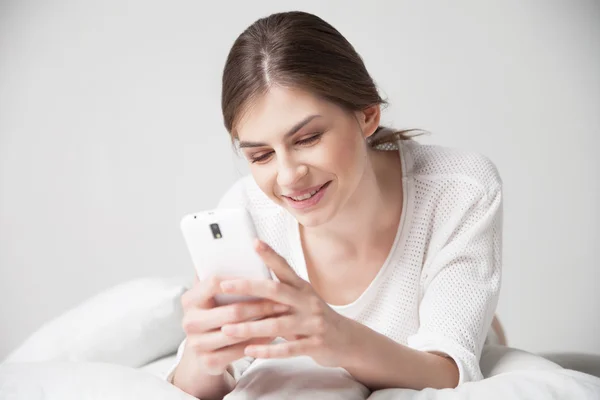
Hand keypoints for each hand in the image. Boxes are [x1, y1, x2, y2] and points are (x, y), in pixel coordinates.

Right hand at [180, 274, 289, 374]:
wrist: (202, 352)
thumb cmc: (213, 315)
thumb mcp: (211, 296)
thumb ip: (220, 276)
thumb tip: (234, 249)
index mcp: (189, 299)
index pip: (215, 282)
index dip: (240, 280)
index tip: (261, 277)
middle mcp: (189, 321)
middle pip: (232, 311)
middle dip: (260, 305)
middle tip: (281, 301)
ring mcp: (197, 344)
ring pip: (239, 332)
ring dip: (263, 324)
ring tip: (280, 316)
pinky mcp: (209, 361)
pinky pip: (241, 350)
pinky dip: (259, 342)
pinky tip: (273, 334)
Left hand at [219, 239, 355, 367]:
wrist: (348, 341)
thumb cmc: (315, 318)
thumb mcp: (302, 300)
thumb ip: (280, 294)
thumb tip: (248, 284)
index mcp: (302, 288)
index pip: (284, 268)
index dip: (269, 255)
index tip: (253, 242)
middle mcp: (308, 302)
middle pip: (276, 291)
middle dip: (248, 287)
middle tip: (225, 285)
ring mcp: (313, 323)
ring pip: (277, 324)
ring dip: (250, 327)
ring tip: (227, 329)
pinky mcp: (315, 345)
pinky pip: (287, 349)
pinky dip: (267, 350)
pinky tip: (248, 350)